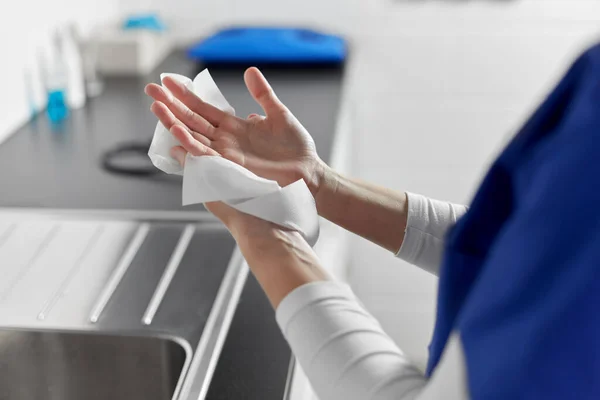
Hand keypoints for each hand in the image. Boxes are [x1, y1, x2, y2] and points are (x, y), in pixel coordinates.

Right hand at [144, 67, 325, 195]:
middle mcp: (225, 141)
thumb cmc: (296, 148)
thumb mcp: (279, 114)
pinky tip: (177, 132)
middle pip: (192, 120)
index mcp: (234, 127)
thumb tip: (249, 71)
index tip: (167, 81)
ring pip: (193, 137)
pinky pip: (206, 156)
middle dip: (171, 106)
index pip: (203, 108)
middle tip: (150, 90)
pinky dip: (191, 145)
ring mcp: (227, 154)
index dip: (185, 95)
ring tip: (157, 108)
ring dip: (174, 123)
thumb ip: (263, 94)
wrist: (308, 173)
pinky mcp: (232, 168)